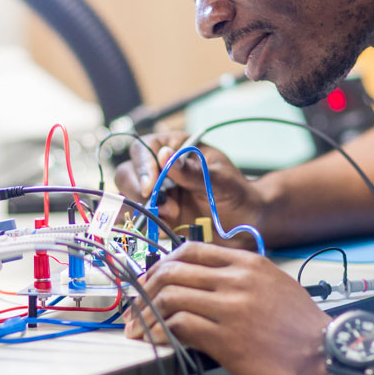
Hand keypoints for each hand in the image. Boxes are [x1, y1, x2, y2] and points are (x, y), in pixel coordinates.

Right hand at [112, 132, 267, 249]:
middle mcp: (160, 169)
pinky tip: (168, 226)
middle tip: (162, 205)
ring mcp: (156, 193)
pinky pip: (138, 219)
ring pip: (128, 197)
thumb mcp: (219, 179)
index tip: (152, 186)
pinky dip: (147, 224)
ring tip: (172, 215)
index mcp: (175, 148)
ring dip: (143, 209)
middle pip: (127, 173)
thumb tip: (165, 155)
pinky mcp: (157, 216)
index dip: (142, 166)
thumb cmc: (236, 193)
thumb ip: (193, 171)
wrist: (246, 223)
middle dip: (139, 191)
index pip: (144, 148)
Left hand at [123, 241, 330, 374]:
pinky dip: (160, 332)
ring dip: (146, 313)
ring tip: (138, 328)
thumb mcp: (274, 284)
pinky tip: (156, 340)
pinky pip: (179, 325)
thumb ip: (241, 277)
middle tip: (135, 306)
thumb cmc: (302, 326)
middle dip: (145, 289)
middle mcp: (236, 279)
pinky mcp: (226, 338)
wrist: (326, 354)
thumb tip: (206, 283)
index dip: (161, 264)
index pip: (190, 250)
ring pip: (169, 295)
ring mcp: (230, 307)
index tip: (150, 279)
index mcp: (247, 263)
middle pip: (172, 270)